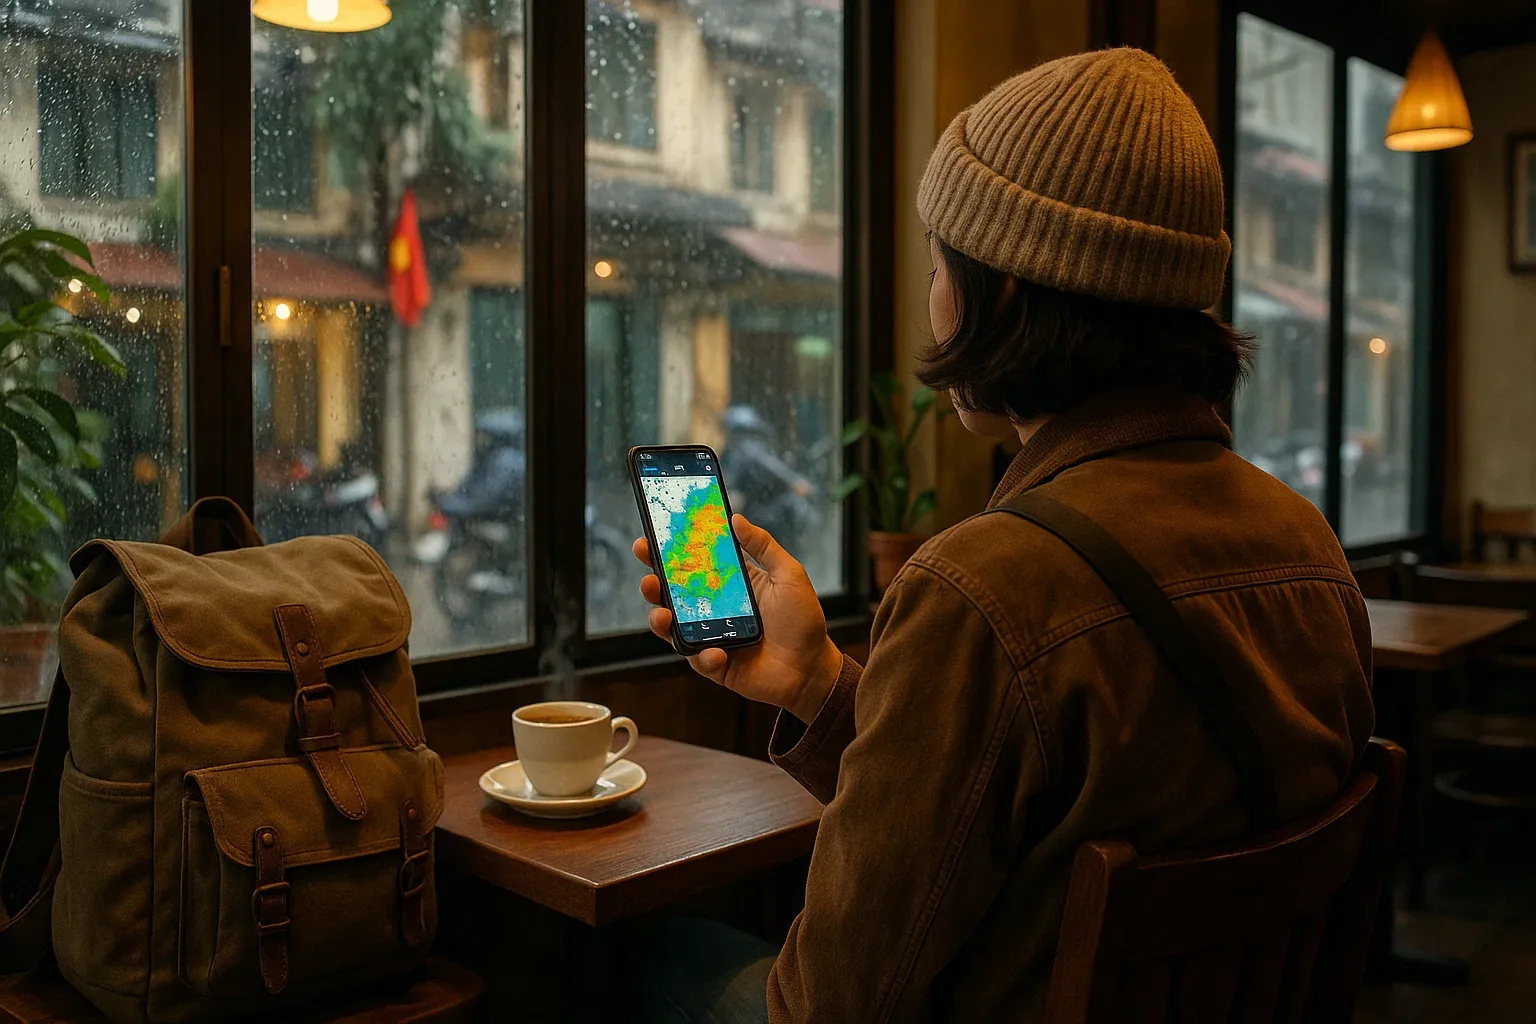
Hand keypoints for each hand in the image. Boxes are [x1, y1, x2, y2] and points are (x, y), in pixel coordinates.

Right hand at [633, 514, 842, 723]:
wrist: (812, 668)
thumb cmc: (803, 621)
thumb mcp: (789, 575)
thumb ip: (763, 546)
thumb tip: (736, 517)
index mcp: (729, 584)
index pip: (692, 564)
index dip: (667, 552)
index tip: (650, 539)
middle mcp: (714, 609)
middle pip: (672, 594)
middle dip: (652, 584)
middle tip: (648, 577)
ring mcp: (712, 637)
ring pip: (673, 628)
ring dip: (660, 620)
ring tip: (662, 615)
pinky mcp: (715, 665)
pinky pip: (698, 660)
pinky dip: (704, 656)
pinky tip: (717, 652)